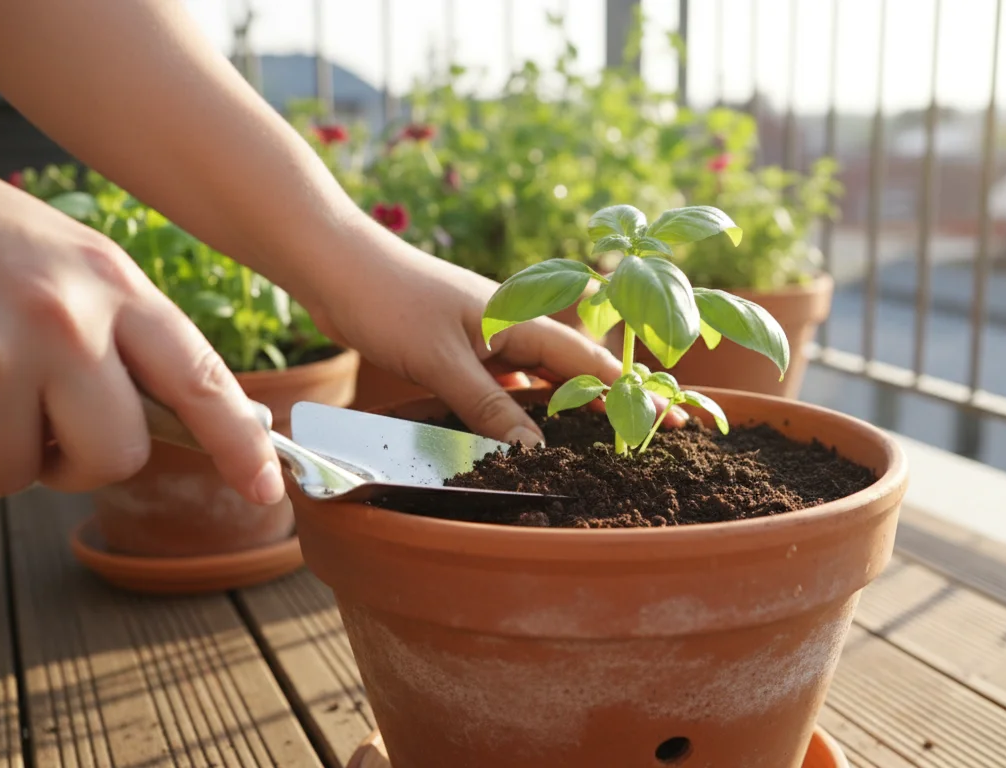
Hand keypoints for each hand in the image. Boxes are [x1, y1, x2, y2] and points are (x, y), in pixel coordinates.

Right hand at [0, 144, 282, 503]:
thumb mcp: (55, 259)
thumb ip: (108, 329)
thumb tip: (145, 416)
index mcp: (112, 283)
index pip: (200, 377)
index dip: (238, 442)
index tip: (266, 490)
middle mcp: (70, 319)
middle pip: (112, 455)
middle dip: (68, 460)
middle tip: (27, 424)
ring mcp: (0, 352)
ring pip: (13, 471)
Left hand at [306, 223, 686, 445]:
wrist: (333, 263)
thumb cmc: (388, 300)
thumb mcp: (442, 361)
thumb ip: (488, 408)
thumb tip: (536, 452)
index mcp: (520, 320)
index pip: (591, 364)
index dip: (632, 395)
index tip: (673, 421)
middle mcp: (511, 326)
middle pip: (574, 370)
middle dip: (611, 403)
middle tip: (646, 439)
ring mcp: (485, 335)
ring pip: (539, 377)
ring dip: (564, 407)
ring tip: (596, 441)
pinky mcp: (457, 345)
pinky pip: (502, 382)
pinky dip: (518, 406)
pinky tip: (521, 430)